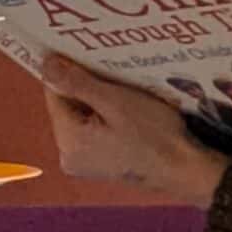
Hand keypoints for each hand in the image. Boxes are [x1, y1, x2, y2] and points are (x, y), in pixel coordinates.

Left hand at [41, 59, 226, 206]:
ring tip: (128, 98)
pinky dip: (108, 119)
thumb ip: (77, 83)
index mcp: (68, 140)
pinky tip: (130, 115)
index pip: (55, 93)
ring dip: (100, 104)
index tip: (94, 62)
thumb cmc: (155, 136)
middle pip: (68, 107)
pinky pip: (94, 132)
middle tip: (117, 80)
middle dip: (89, 90)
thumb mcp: (116, 101)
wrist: (186, 170)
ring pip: (83, 118)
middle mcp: (69, 156)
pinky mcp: (100, 166)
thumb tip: (46, 65)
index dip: (72, 73)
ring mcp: (84, 164)